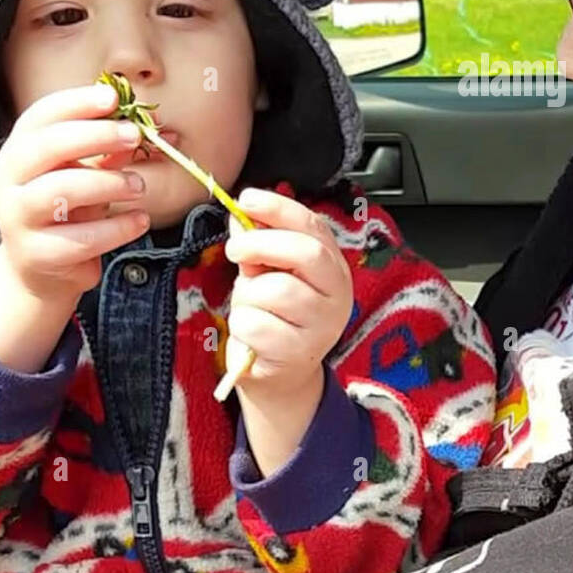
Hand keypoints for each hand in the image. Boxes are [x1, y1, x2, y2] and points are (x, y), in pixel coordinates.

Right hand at [0, 82, 150, 303]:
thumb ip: (116, 148)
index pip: (41, 116)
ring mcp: (19, 218)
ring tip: (139, 186)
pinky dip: (118, 227)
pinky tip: (139, 220)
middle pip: (48, 147)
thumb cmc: (69, 208)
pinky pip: (82, 238)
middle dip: (96, 135)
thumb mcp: (88, 172)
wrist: (41, 267)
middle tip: (135, 135)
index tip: (114, 97)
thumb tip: (162, 125)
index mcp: (20, 150)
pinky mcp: (38, 254)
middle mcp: (10, 180)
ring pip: (62, 191)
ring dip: (109, 183)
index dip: (77, 102)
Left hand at [223, 187, 353, 399]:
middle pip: (305, 253)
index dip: (279, 208)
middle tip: (234, 250)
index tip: (246, 198)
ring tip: (250, 306)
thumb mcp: (267, 273)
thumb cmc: (274, 316)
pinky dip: (243, 326)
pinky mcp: (300, 353)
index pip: (313, 226)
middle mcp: (338, 293)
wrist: (280, 374)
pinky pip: (257, 325)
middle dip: (261, 244)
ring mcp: (323, 325)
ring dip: (249, 295)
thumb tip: (241, 214)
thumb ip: (259, 245)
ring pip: (276, 290)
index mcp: (333, 266)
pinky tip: (251, 334)